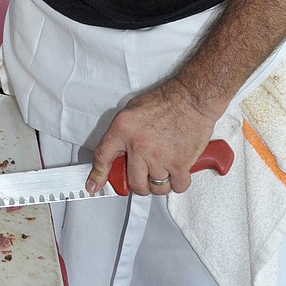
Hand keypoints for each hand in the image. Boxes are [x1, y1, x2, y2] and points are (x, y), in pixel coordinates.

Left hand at [86, 78, 218, 196]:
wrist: (191, 97)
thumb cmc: (165, 101)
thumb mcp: (132, 110)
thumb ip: (123, 133)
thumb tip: (118, 153)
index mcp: (123, 130)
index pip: (103, 157)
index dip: (98, 175)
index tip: (95, 185)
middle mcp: (139, 146)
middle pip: (135, 183)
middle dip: (141, 184)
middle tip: (146, 176)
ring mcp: (159, 157)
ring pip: (156, 188)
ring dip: (160, 183)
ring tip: (164, 170)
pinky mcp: (179, 163)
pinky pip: (177, 186)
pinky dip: (178, 183)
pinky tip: (178, 172)